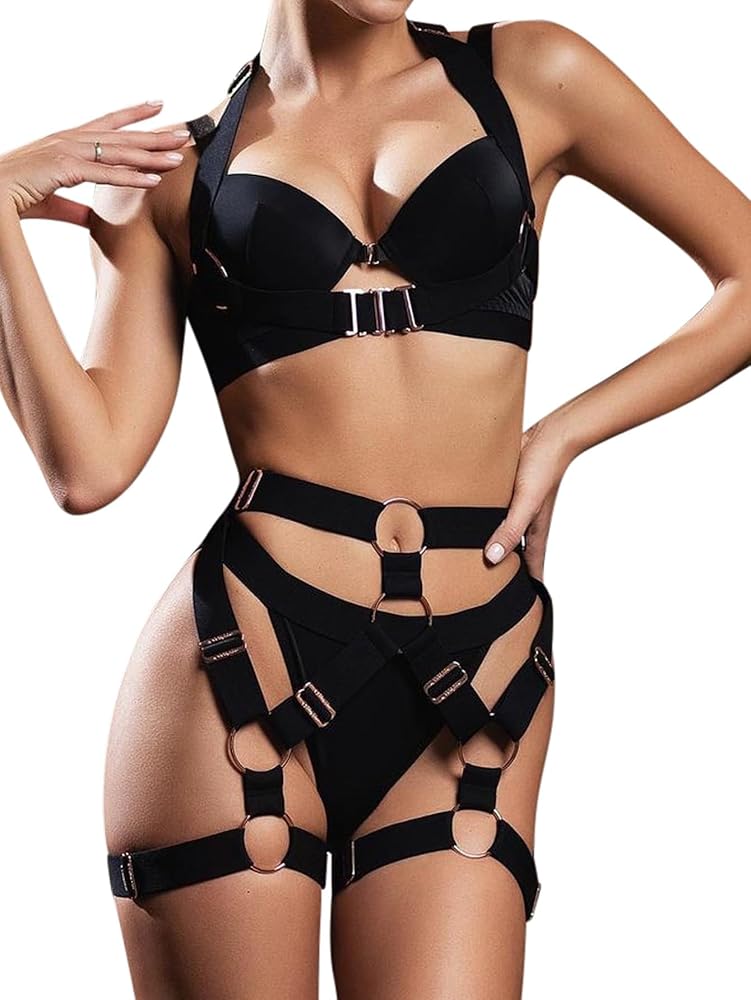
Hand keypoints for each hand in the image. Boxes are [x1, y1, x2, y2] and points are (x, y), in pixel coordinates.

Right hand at [0, 100, 190, 225]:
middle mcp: (70, 140)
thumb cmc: (14, 195)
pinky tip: (154, 179)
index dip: (133, 114)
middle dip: (156, 134)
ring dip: (152, 154)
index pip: (107, 123)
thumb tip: (89, 218)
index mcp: (67, 142)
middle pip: (122, 136)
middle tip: (186, 133)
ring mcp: (68, 152)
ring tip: (179, 155)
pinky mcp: (65, 168)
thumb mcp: (51, 200)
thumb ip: (74, 208)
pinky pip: (106, 174)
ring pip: (119, 152)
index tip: (158, 106)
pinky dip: (132, 177)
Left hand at [484, 417, 574, 580]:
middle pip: (515, 557)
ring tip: (475, 564)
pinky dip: (486, 525)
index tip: (518, 611)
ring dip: (494, 548)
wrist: (549, 435)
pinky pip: (495, 516)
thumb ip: (509, 530)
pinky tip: (470, 525)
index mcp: (533, 533)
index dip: (527, 591)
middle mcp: (525, 525)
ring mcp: (517, 511)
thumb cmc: (542, 468)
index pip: (532, 570)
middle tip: (487, 593)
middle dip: (505, 575)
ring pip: (504, 537)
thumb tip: (492, 558)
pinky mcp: (508, 495)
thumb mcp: (524, 503)